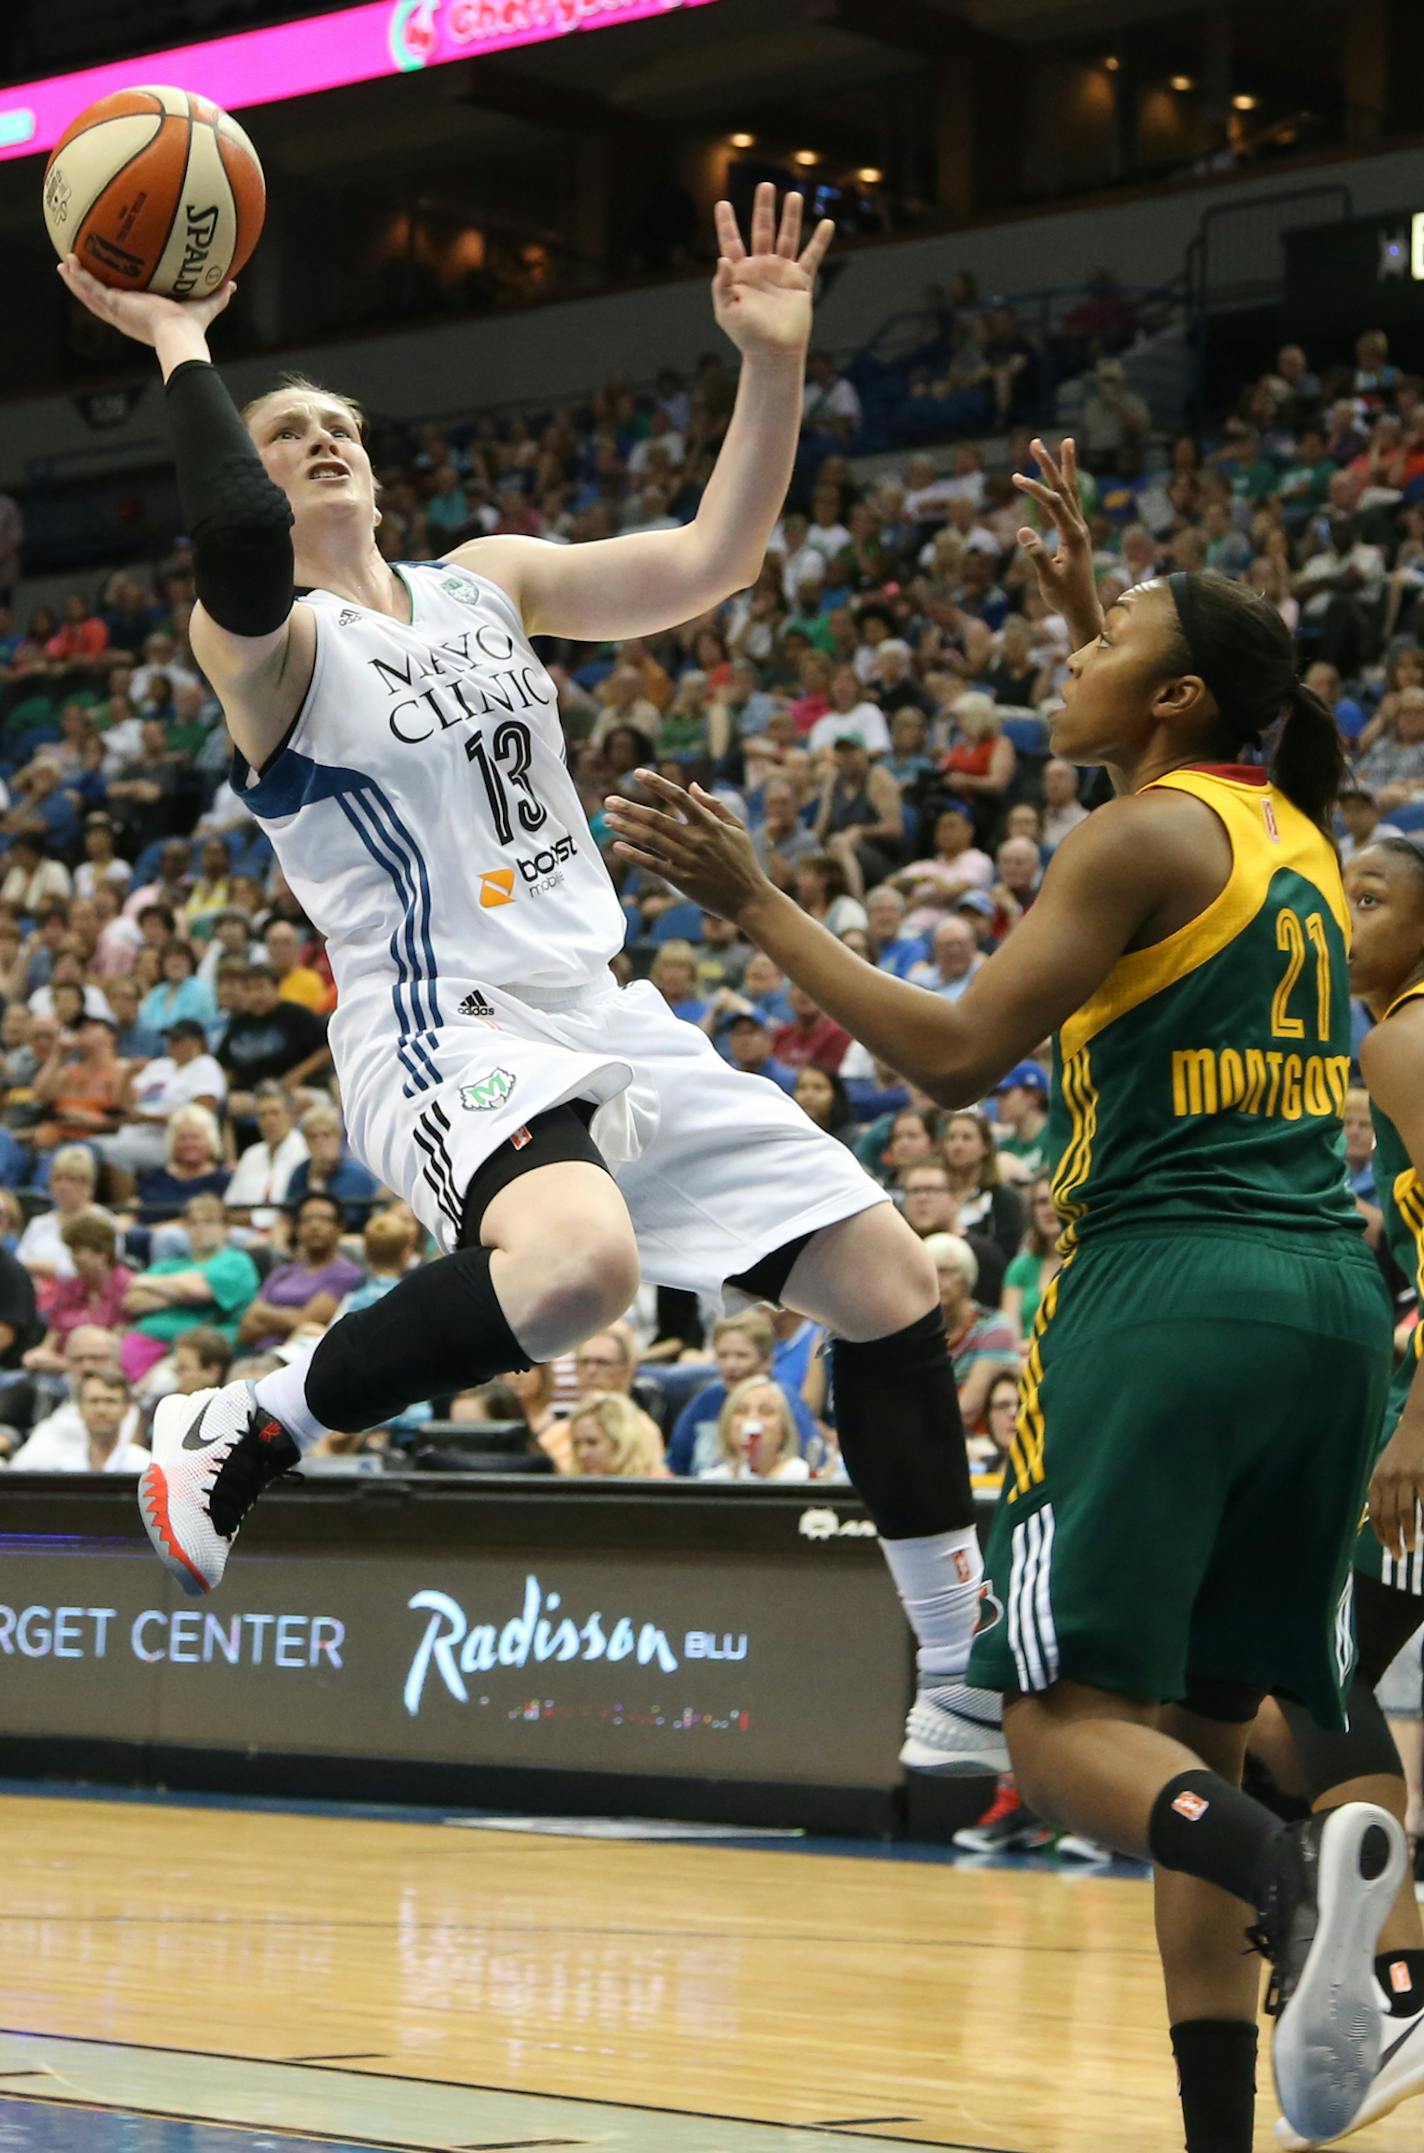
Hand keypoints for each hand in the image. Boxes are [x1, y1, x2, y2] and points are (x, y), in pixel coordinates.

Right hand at [57, 252, 234, 351]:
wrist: (179, 336)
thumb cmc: (192, 327)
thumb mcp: (204, 305)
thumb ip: (217, 295)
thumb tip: (232, 284)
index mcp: (140, 314)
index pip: (121, 301)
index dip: (111, 292)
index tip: (107, 280)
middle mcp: (124, 314)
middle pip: (98, 297)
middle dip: (85, 284)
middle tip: (73, 268)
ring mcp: (116, 312)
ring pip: (88, 294)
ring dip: (75, 279)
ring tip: (63, 264)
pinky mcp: (113, 307)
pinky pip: (90, 289)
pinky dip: (78, 277)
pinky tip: (68, 263)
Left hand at [607, 772, 772, 922]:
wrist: (749, 899)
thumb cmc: (744, 862)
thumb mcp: (737, 828)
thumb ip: (715, 805)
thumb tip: (692, 785)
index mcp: (710, 824)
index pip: (678, 797)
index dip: (656, 783)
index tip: (637, 773)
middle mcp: (696, 840)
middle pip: (656, 818)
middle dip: (629, 808)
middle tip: (608, 800)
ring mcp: (687, 860)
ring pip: (650, 839)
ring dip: (626, 828)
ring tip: (607, 820)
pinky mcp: (681, 879)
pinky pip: (652, 864)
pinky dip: (634, 855)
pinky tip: (617, 846)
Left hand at [712, 184, 833, 360]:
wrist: (774, 353)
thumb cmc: (746, 336)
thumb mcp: (726, 311)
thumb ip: (721, 285)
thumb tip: (722, 259)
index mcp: (740, 273)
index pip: (731, 242)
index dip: (726, 224)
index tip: (723, 204)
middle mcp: (761, 268)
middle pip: (762, 231)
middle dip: (764, 209)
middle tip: (765, 186)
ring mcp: (781, 272)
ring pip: (787, 237)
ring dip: (790, 217)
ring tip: (793, 195)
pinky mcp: (800, 281)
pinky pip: (811, 257)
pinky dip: (819, 241)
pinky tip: (826, 224)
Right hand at [1012, 437, 1101, 645]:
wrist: (1082, 609)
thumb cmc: (1064, 597)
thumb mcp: (1048, 579)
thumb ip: (1037, 555)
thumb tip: (1022, 530)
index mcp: (1073, 535)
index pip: (1054, 502)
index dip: (1035, 488)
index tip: (1014, 478)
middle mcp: (1079, 527)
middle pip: (1066, 488)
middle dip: (1051, 464)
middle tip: (1036, 442)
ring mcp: (1079, 529)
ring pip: (1072, 492)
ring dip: (1065, 468)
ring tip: (1066, 443)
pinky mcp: (1075, 534)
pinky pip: (1070, 503)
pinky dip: (1065, 486)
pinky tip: (1062, 478)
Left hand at [1370, 1415, 1423, 1560]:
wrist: (1419, 1425)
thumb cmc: (1403, 1451)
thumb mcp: (1385, 1468)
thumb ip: (1383, 1490)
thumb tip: (1382, 1520)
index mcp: (1376, 1479)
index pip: (1376, 1513)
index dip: (1381, 1533)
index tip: (1386, 1547)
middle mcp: (1389, 1479)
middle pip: (1390, 1517)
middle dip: (1393, 1539)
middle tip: (1398, 1556)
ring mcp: (1407, 1478)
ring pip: (1407, 1514)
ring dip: (1409, 1534)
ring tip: (1412, 1548)